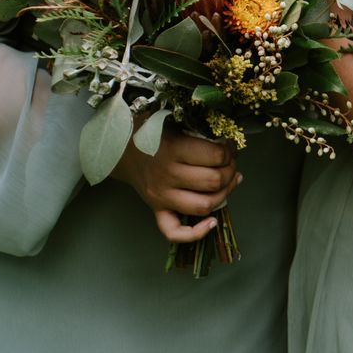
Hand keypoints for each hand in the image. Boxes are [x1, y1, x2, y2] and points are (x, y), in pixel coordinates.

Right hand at [110, 127, 240, 244]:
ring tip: (228, 182)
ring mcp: (161, 196)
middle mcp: (167, 175)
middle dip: (231, 171)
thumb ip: (200, 128)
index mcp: (174, 149)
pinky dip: (195, 232)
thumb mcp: (175, 120)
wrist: (121, 149)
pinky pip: (174, 232)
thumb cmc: (153, 131)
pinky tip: (212, 221)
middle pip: (214, 181)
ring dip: (224, 194)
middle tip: (231, 163)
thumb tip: (230, 141)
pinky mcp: (156, 210)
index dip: (230, 151)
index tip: (229, 147)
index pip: (217, 156)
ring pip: (204, 205)